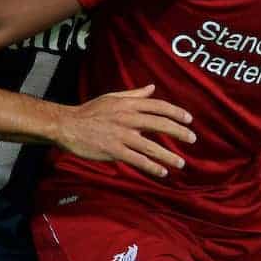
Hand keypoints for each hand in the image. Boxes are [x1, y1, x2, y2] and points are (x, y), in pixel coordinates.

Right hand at [55, 85, 195, 178]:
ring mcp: (121, 135)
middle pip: (159, 124)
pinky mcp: (113, 150)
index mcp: (128, 104)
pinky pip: (136, 160)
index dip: (175, 112)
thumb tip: (152, 88)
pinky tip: (162, 172)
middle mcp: (127, 118)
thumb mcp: (112, 97)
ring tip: (181, 163)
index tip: (189, 119)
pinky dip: (151, 166)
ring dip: (168, 155)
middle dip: (179, 132)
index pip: (158, 106)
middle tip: (192, 139)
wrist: (67, 125)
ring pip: (150, 146)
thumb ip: (134, 94)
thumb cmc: (90, 111)